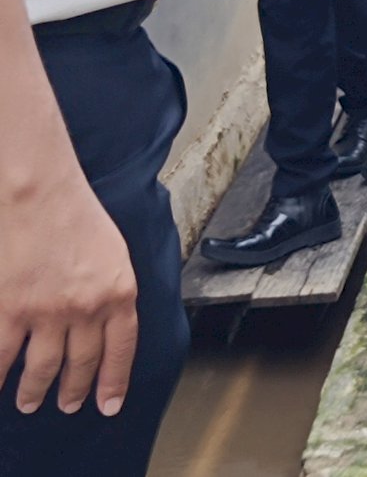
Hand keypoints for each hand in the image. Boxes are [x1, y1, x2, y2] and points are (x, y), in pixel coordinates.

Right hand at [0, 168, 138, 416]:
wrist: (39, 193)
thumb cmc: (76, 214)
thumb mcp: (114, 254)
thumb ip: (113, 290)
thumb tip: (108, 321)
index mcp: (120, 293)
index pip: (121, 350)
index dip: (114, 382)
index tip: (109, 404)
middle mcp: (87, 309)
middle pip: (81, 363)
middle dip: (74, 390)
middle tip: (68, 405)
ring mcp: (47, 313)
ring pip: (43, 367)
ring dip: (36, 390)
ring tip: (31, 401)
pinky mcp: (10, 310)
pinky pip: (3, 358)